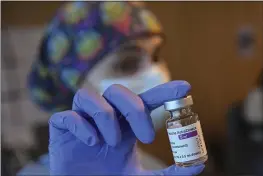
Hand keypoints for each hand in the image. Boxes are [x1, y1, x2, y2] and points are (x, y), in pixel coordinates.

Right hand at [49, 81, 204, 174]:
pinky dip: (80, 125)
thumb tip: (198, 164)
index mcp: (124, 125)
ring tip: (111, 142)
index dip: (164, 91)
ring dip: (105, 116)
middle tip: (146, 136)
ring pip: (88, 96)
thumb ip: (170, 174)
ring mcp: (82, 121)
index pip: (144, 100)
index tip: (186, 88)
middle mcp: (104, 117)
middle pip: (116, 91)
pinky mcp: (61, 131)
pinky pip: (66, 116)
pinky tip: (91, 143)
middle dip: (134, 108)